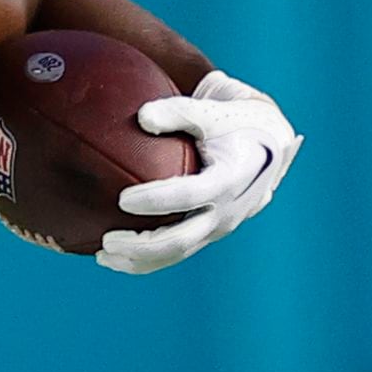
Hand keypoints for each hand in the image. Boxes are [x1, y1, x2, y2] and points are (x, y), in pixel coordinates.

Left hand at [99, 71, 300, 274]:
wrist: (270, 142)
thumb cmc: (235, 121)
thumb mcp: (214, 111)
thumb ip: (180, 111)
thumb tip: (142, 117)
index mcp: (231, 179)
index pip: (191, 196)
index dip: (157, 200)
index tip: (123, 199)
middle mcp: (228, 210)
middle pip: (182, 239)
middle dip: (142, 245)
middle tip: (107, 240)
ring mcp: (220, 225)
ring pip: (178, 253)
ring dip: (140, 260)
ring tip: (102, 256)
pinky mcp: (210, 231)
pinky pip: (178, 252)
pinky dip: (147, 259)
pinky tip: (115, 258)